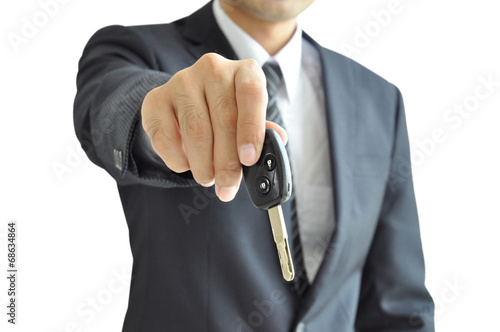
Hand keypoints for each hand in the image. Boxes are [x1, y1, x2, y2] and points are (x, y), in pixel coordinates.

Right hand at [141, 53, 287, 201]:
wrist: (185, 105)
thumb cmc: (226, 114)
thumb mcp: (250, 118)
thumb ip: (263, 130)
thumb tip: (278, 139)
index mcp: (244, 71)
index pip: (251, 93)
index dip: (251, 128)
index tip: (249, 159)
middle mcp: (213, 68)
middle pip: (223, 118)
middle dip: (227, 161)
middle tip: (228, 187)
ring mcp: (182, 81)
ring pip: (195, 130)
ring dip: (203, 164)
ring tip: (209, 178)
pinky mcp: (155, 99)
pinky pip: (166, 137)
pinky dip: (178, 159)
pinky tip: (187, 165)